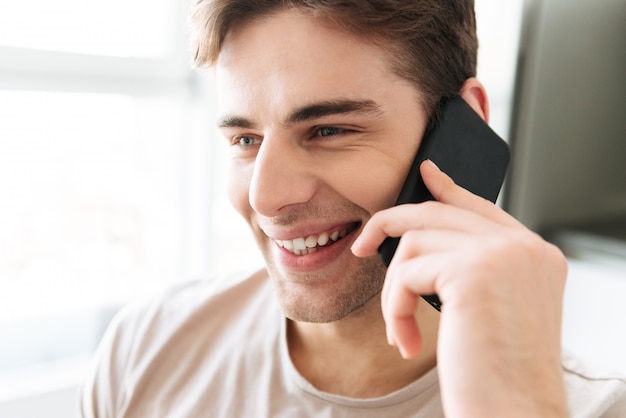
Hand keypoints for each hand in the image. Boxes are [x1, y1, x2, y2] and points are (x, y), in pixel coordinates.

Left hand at [352, 160, 567, 416]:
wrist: (515, 416)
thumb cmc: (499, 377)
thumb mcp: (493, 312)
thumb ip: (472, 270)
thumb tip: (430, 243)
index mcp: (535, 256)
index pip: (482, 207)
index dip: (448, 189)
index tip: (425, 174)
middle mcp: (524, 247)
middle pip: (439, 212)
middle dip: (390, 224)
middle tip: (360, 245)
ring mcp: (501, 254)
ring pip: (414, 243)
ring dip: (394, 292)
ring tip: (402, 331)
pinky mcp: (473, 270)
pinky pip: (406, 273)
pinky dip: (395, 307)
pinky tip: (406, 340)